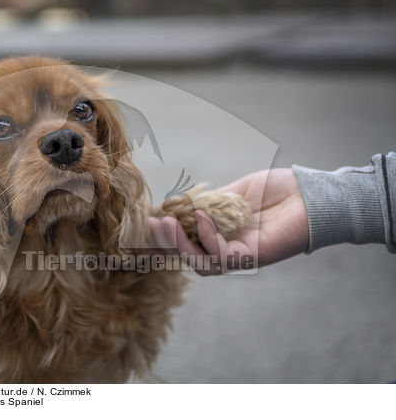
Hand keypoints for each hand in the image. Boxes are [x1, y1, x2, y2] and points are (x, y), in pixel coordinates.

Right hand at [148, 168, 308, 273]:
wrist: (310, 194)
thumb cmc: (276, 192)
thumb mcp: (234, 194)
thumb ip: (208, 205)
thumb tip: (176, 207)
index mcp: (220, 236)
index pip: (185, 243)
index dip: (163, 239)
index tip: (145, 225)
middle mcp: (227, 250)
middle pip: (188, 257)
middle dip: (166, 243)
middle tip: (152, 224)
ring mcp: (240, 257)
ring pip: (201, 264)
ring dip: (180, 245)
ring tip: (166, 225)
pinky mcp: (253, 258)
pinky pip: (222, 256)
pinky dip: (207, 238)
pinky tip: (200, 218)